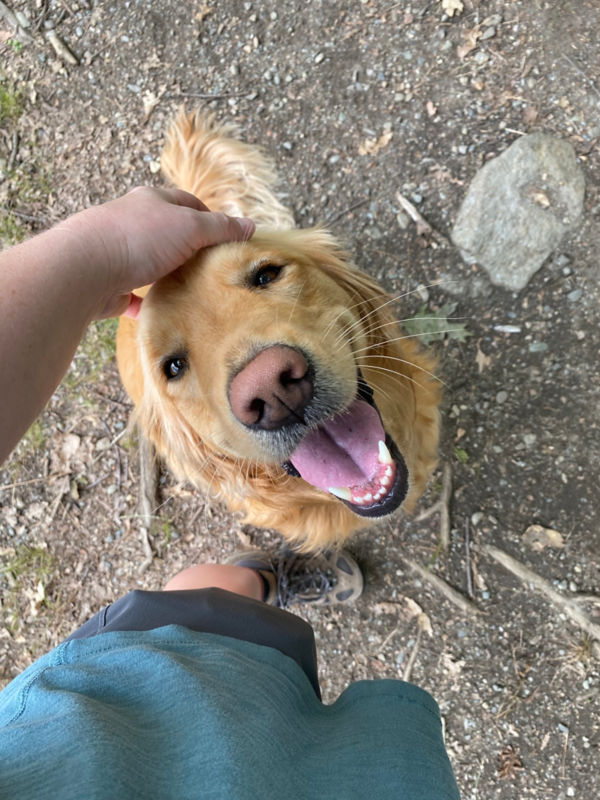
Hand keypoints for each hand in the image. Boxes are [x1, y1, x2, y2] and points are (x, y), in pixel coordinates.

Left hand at [56, 186, 254, 318]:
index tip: (227, 240)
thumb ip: (221, 228)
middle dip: (191, 251)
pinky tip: (162, 313)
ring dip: (169, 277)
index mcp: (152, 201)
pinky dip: (148, 303)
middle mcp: (133, 222)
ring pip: (152, 264)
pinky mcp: (110, 283)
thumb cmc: (140, 238)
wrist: (86, 268)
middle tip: (214, 271)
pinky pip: (134, 294)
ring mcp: (119, 252)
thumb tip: (250, 226)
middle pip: (170, 234)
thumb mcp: (190, 227)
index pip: (188, 203)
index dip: (210, 219)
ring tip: (192, 293)